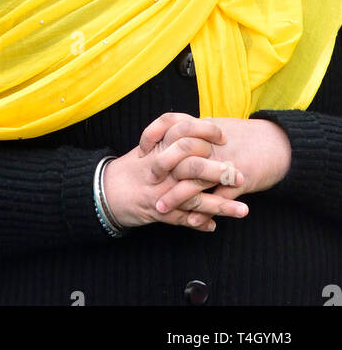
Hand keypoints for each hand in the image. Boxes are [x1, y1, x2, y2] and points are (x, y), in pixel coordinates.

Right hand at [103, 114, 248, 231]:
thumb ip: (172, 135)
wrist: (105, 192)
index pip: (184, 133)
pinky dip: (198, 224)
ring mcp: (160, 192)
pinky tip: (214, 227)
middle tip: (241, 175)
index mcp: (157, 148)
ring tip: (243, 210)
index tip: (224, 136)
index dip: (206, 133)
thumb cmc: (131, 168)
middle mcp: (160, 170)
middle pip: (192, 166)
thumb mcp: (148, 146)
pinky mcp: (158, 212)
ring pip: (194, 199)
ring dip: (220, 206)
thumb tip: (204, 122)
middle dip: (219, 172)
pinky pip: (182, 220)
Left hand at [152, 117, 291, 216]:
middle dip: (160, 169)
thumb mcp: (221, 127)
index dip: (153, 134)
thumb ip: (198, 129)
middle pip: (180, 154)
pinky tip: (191, 221)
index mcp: (205, 128)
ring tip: (160, 209)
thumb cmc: (249, 136)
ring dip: (176, 197)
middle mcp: (213, 144)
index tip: (141, 149)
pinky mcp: (239, 182)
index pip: (172, 123)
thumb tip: (177, 128)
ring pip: (195, 180)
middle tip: (147, 183)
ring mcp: (226, 163)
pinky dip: (203, 212)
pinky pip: (217, 200)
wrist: (280, 145)